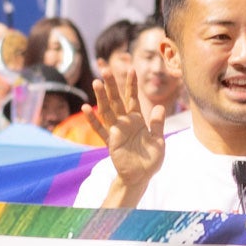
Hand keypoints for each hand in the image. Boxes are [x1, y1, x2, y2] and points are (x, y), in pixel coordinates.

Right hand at [90, 66, 164, 191]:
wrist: (141, 177)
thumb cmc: (151, 159)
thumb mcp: (158, 141)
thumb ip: (157, 124)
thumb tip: (159, 106)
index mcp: (138, 120)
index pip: (133, 98)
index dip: (132, 85)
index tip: (131, 69)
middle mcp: (125, 122)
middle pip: (117, 100)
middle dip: (112, 85)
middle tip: (106, 69)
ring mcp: (117, 131)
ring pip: (107, 110)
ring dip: (101, 97)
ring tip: (96, 83)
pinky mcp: (111, 142)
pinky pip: (100, 129)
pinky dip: (93, 119)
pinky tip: (86, 108)